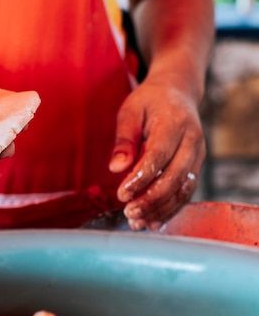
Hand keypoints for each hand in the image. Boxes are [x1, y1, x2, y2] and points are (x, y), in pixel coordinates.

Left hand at [109, 78, 205, 230]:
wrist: (177, 92)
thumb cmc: (148, 102)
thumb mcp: (130, 111)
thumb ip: (124, 140)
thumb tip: (116, 168)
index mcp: (175, 123)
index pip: (158, 156)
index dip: (140, 178)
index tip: (121, 194)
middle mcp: (192, 140)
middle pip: (174, 177)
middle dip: (151, 199)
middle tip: (128, 213)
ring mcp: (199, 154)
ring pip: (183, 188)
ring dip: (161, 209)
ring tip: (137, 222)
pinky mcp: (197, 165)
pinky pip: (187, 191)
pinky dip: (170, 208)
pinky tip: (153, 221)